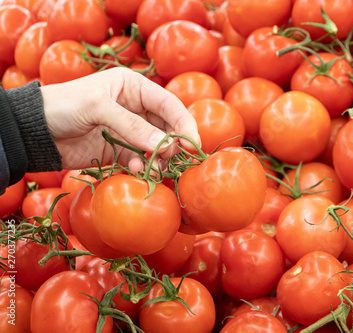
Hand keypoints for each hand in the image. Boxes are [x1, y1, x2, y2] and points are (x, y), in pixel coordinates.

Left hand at [40, 67, 200, 172]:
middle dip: (174, 144)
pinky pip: (141, 160)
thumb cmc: (64, 105)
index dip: (184, 124)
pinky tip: (138, 170)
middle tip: (174, 159)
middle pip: (168, 128)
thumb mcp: (98, 108)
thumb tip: (164, 144)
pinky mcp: (120, 151)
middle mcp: (136, 108)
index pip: (169, 105)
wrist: (35, 130)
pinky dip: (144, 167)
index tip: (192, 144)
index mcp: (134, 88)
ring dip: (161, 159)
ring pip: (157, 146)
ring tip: (155, 168)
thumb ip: (132, 126)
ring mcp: (129, 131)